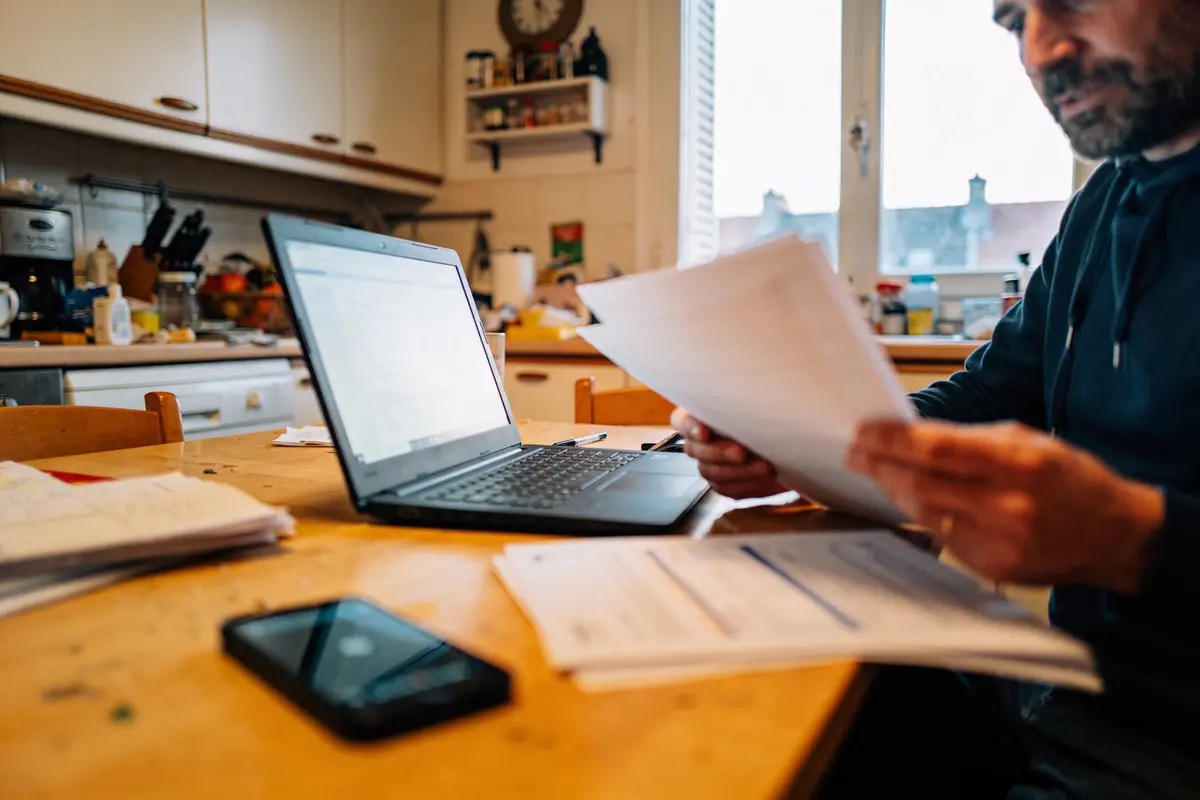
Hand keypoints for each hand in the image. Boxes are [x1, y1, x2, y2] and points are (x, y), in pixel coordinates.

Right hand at [671, 408, 786, 499]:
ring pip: (711, 472)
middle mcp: (701, 441)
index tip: (705, 432)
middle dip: (719, 453)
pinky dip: (747, 484)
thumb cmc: (772, 414)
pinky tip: (764, 477)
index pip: (680, 421)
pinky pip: (727, 489)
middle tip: (742, 451)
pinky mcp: (725, 483)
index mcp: (701, 414)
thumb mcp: (759, 400)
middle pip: (694, 450)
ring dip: (739, 471)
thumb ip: (743, 399)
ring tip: (765, 466)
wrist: (790, 441)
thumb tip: (742, 392)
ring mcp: (710, 464)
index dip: (690, 427)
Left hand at [846, 420, 1164, 593]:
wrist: (1113, 534)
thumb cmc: (1067, 478)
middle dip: (879, 465)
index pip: (936, 448)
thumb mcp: (1028, 441)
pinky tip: (905, 499)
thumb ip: (971, 440)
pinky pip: (941, 537)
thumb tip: (910, 435)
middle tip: (854, 452)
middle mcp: (1008, 505)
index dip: (891, 439)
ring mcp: (1000, 541)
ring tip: (873, 471)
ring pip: (924, 513)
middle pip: (921, 483)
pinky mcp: (993, 567)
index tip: (863, 430)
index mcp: (1018, 462)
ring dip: (892, 490)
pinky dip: (919, 516)